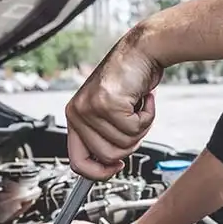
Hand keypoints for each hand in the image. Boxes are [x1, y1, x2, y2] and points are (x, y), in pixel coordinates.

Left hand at [65, 32, 163, 180]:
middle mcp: (78, 112)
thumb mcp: (109, 111)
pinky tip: (144, 99)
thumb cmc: (130, 79)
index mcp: (75, 116)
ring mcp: (91, 108)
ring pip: (124, 144)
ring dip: (141, 127)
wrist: (143, 50)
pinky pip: (135, 129)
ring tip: (139, 106)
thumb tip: (108, 163)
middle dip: (129, 144)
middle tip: (135, 121)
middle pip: (107, 156)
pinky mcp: (108, 103)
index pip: (77, 161)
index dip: (98, 172)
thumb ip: (104, 135)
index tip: (115, 167)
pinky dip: (147, 116)